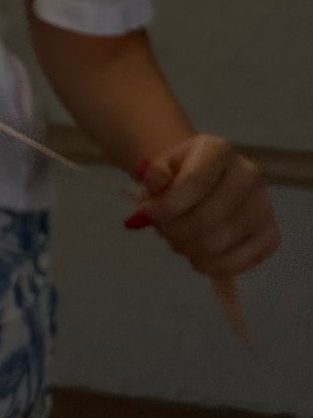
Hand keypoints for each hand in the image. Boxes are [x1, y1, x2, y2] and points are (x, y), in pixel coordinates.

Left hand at [128, 136, 280, 277]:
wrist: (206, 182)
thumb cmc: (180, 175)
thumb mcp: (162, 166)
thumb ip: (155, 173)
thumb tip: (154, 180)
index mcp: (219, 150)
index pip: (194, 182)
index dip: (166, 205)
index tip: (148, 213)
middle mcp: (248, 175)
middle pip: (205, 218)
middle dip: (174, 231)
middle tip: (164, 230)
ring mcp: (264, 207)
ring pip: (218, 245)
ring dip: (188, 249)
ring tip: (179, 240)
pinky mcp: (271, 236)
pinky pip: (237, 264)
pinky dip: (210, 266)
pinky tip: (198, 256)